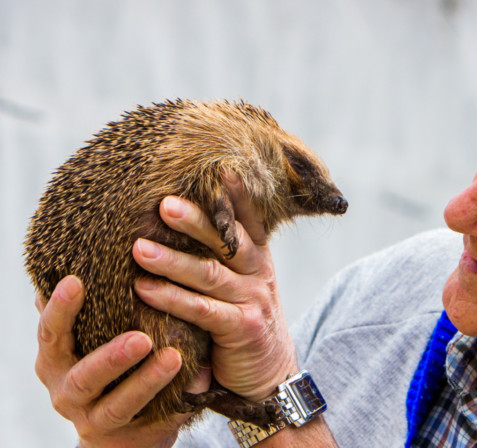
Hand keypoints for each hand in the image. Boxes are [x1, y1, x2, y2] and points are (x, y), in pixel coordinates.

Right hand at [35, 275, 211, 447]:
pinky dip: (168, 401)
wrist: (121, 422)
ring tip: (173, 359)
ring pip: (115, 404)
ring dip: (145, 381)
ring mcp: (91, 416)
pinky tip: (192, 383)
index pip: (51, 331)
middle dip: (110, 357)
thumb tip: (108, 246)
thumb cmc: (110, 361)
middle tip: (141, 338)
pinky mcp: (121, 434)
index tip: (75, 280)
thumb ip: (96, 305)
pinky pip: (146, 421)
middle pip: (81, 375)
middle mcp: (66, 387)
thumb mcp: (95, 333)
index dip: (59, 309)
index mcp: (57, 356)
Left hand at [132, 174, 297, 401]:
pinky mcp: (243, 328)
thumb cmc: (242, 321)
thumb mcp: (240, 285)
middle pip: (226, 241)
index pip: (248, 220)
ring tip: (138, 247)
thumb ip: (220, 259)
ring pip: (209, 274)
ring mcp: (253, 299)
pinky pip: (202, 310)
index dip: (237, 195)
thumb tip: (176, 217)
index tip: (220, 169)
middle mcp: (259, 273)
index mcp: (258, 257)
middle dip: (195, 221)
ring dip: (172, 260)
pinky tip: (145, 289)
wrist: (270, 372)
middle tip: (163, 204)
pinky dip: (172, 299)